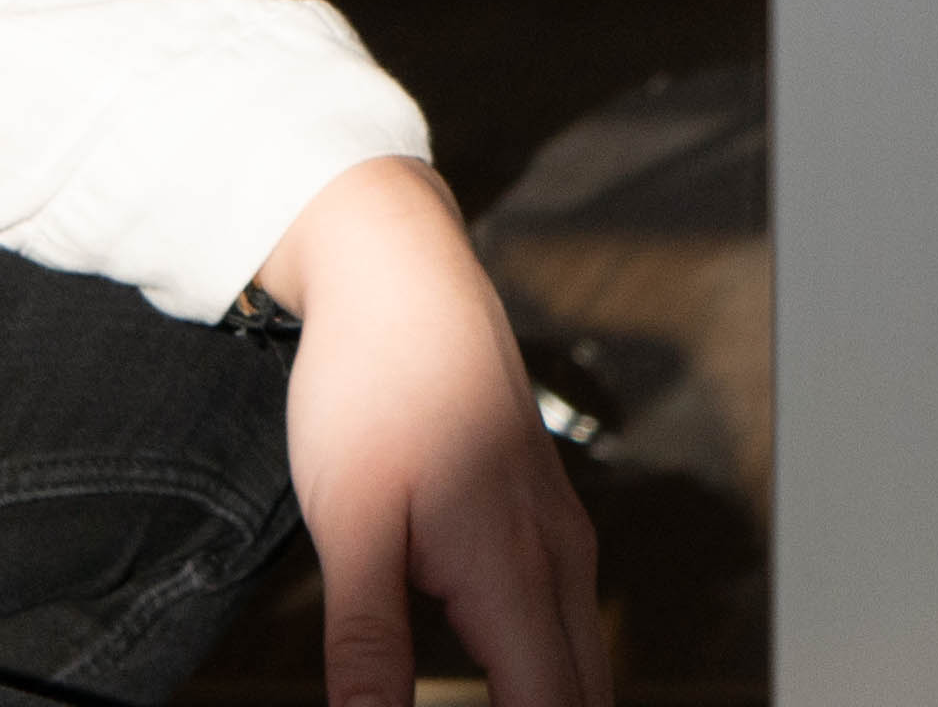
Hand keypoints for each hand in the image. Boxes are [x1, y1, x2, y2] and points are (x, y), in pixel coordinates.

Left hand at [257, 157, 604, 706]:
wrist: (401, 273)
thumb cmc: (373, 383)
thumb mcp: (349, 524)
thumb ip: (367, 643)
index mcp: (514, 567)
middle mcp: (559, 556)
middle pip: (587, 698)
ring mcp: (561, 534)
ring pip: (585, 664)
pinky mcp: (544, 518)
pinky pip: (568, 623)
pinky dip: (548, 676)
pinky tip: (499, 688)